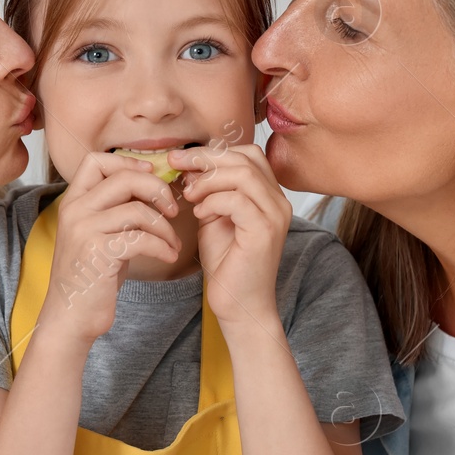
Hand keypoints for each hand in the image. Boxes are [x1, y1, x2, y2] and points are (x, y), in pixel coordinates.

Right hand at [40, 151, 180, 341]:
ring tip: (172, 243)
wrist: (71, 316)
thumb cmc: (93, 276)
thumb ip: (116, 209)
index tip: (150, 177)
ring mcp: (84, 230)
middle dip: (157, 190)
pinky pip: (142, 238)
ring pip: (138, 210)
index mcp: (73, 202)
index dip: (128, 162)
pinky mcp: (98, 253)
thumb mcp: (99, 234)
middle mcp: (75, 210)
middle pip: (125, 178)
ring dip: (165, 227)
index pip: (96, 160)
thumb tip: (153, 184)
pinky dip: (163, 246)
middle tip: (173, 210)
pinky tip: (169, 256)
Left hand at [170, 143, 289, 327]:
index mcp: (269, 195)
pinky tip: (200, 213)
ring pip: (242, 174)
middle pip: (245, 158)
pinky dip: (213, 201)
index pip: (248, 154)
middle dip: (205, 158)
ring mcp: (275, 215)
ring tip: (189, 195)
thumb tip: (189, 166)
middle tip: (175, 164)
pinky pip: (237, 200)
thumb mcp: (213, 218)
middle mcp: (278, 202)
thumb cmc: (226, 263)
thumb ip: (207, 192)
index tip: (181, 158)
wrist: (238, 304)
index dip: (213, 151)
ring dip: (208, 180)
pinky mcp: (264, 231)